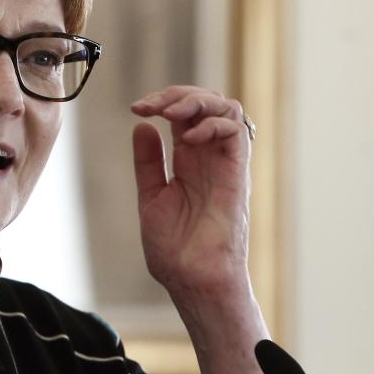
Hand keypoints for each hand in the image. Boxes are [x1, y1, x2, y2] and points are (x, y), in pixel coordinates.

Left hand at [130, 86, 252, 300]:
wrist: (191, 279)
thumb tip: (142, 128)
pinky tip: (188, 136)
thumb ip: (148, 162)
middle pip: (207, 103)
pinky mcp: (237, 176)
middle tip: (149, 105)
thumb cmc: (175, 248)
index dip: (162, 101)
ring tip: (169, 112)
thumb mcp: (150, 196)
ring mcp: (225, 165)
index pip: (185, 113)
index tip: (136, 108)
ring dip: (197, 101)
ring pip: (227, 110)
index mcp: (188, 160)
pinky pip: (237, 134)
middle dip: (177, 94)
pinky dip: (213, 124)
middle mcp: (209, 158)